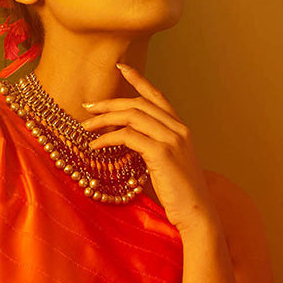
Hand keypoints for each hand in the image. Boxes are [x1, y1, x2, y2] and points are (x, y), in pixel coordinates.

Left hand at [80, 63, 217, 235]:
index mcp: (180, 129)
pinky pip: (128, 136)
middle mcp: (178, 129)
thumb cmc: (178, 195)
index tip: (121, 68)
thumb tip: (121, 140)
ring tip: (86, 127)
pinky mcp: (162, 153)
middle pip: (138, 104)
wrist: (197, 214)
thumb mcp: (163, 165)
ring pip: (132, 116)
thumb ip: (148, 148)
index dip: (139, 79)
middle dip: (110, 103)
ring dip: (104, 119)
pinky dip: (108, 138)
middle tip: (87, 107)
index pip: (157, 96)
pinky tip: (95, 146)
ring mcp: (172, 139)